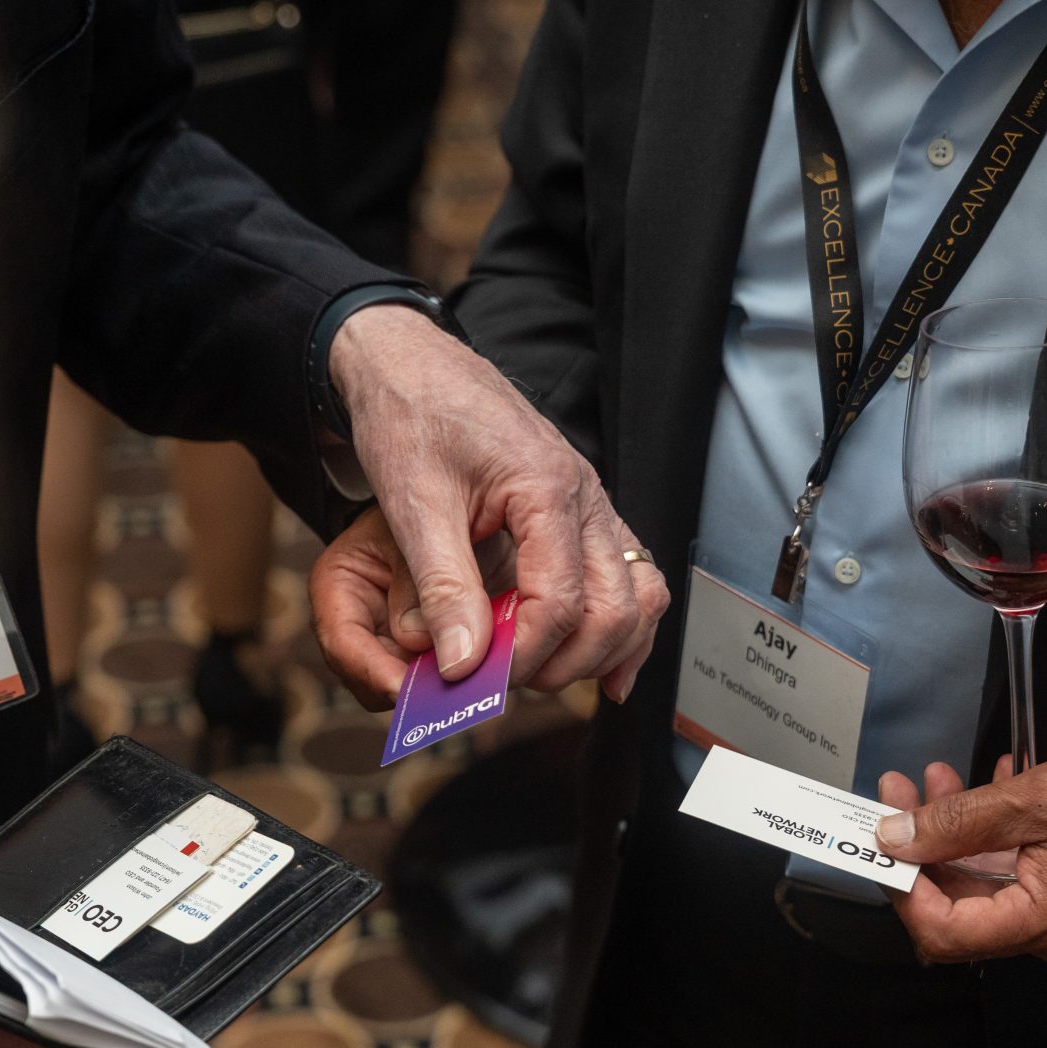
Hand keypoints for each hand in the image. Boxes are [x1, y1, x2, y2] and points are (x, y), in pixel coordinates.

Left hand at [309, 306, 667, 707]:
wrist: (409, 363)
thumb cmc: (410, 416)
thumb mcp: (414, 504)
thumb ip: (443, 587)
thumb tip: (463, 663)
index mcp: (547, 489)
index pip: (563, 600)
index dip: (525, 653)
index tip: (480, 679)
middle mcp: (585, 495)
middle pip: (615, 607)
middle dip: (567, 661)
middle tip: (508, 684)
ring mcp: (591, 503)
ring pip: (637, 594)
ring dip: (603, 649)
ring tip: (548, 679)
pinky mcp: (582, 511)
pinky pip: (628, 574)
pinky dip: (621, 625)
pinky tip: (602, 667)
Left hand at [870, 739, 1046, 971]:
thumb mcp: (1045, 796)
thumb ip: (963, 819)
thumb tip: (897, 836)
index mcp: (1044, 925)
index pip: (942, 932)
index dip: (902, 885)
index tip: (881, 835)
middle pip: (964, 905)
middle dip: (925, 843)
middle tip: (903, 788)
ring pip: (995, 883)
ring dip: (961, 830)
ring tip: (941, 776)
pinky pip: (1031, 875)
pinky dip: (1005, 834)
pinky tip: (998, 785)